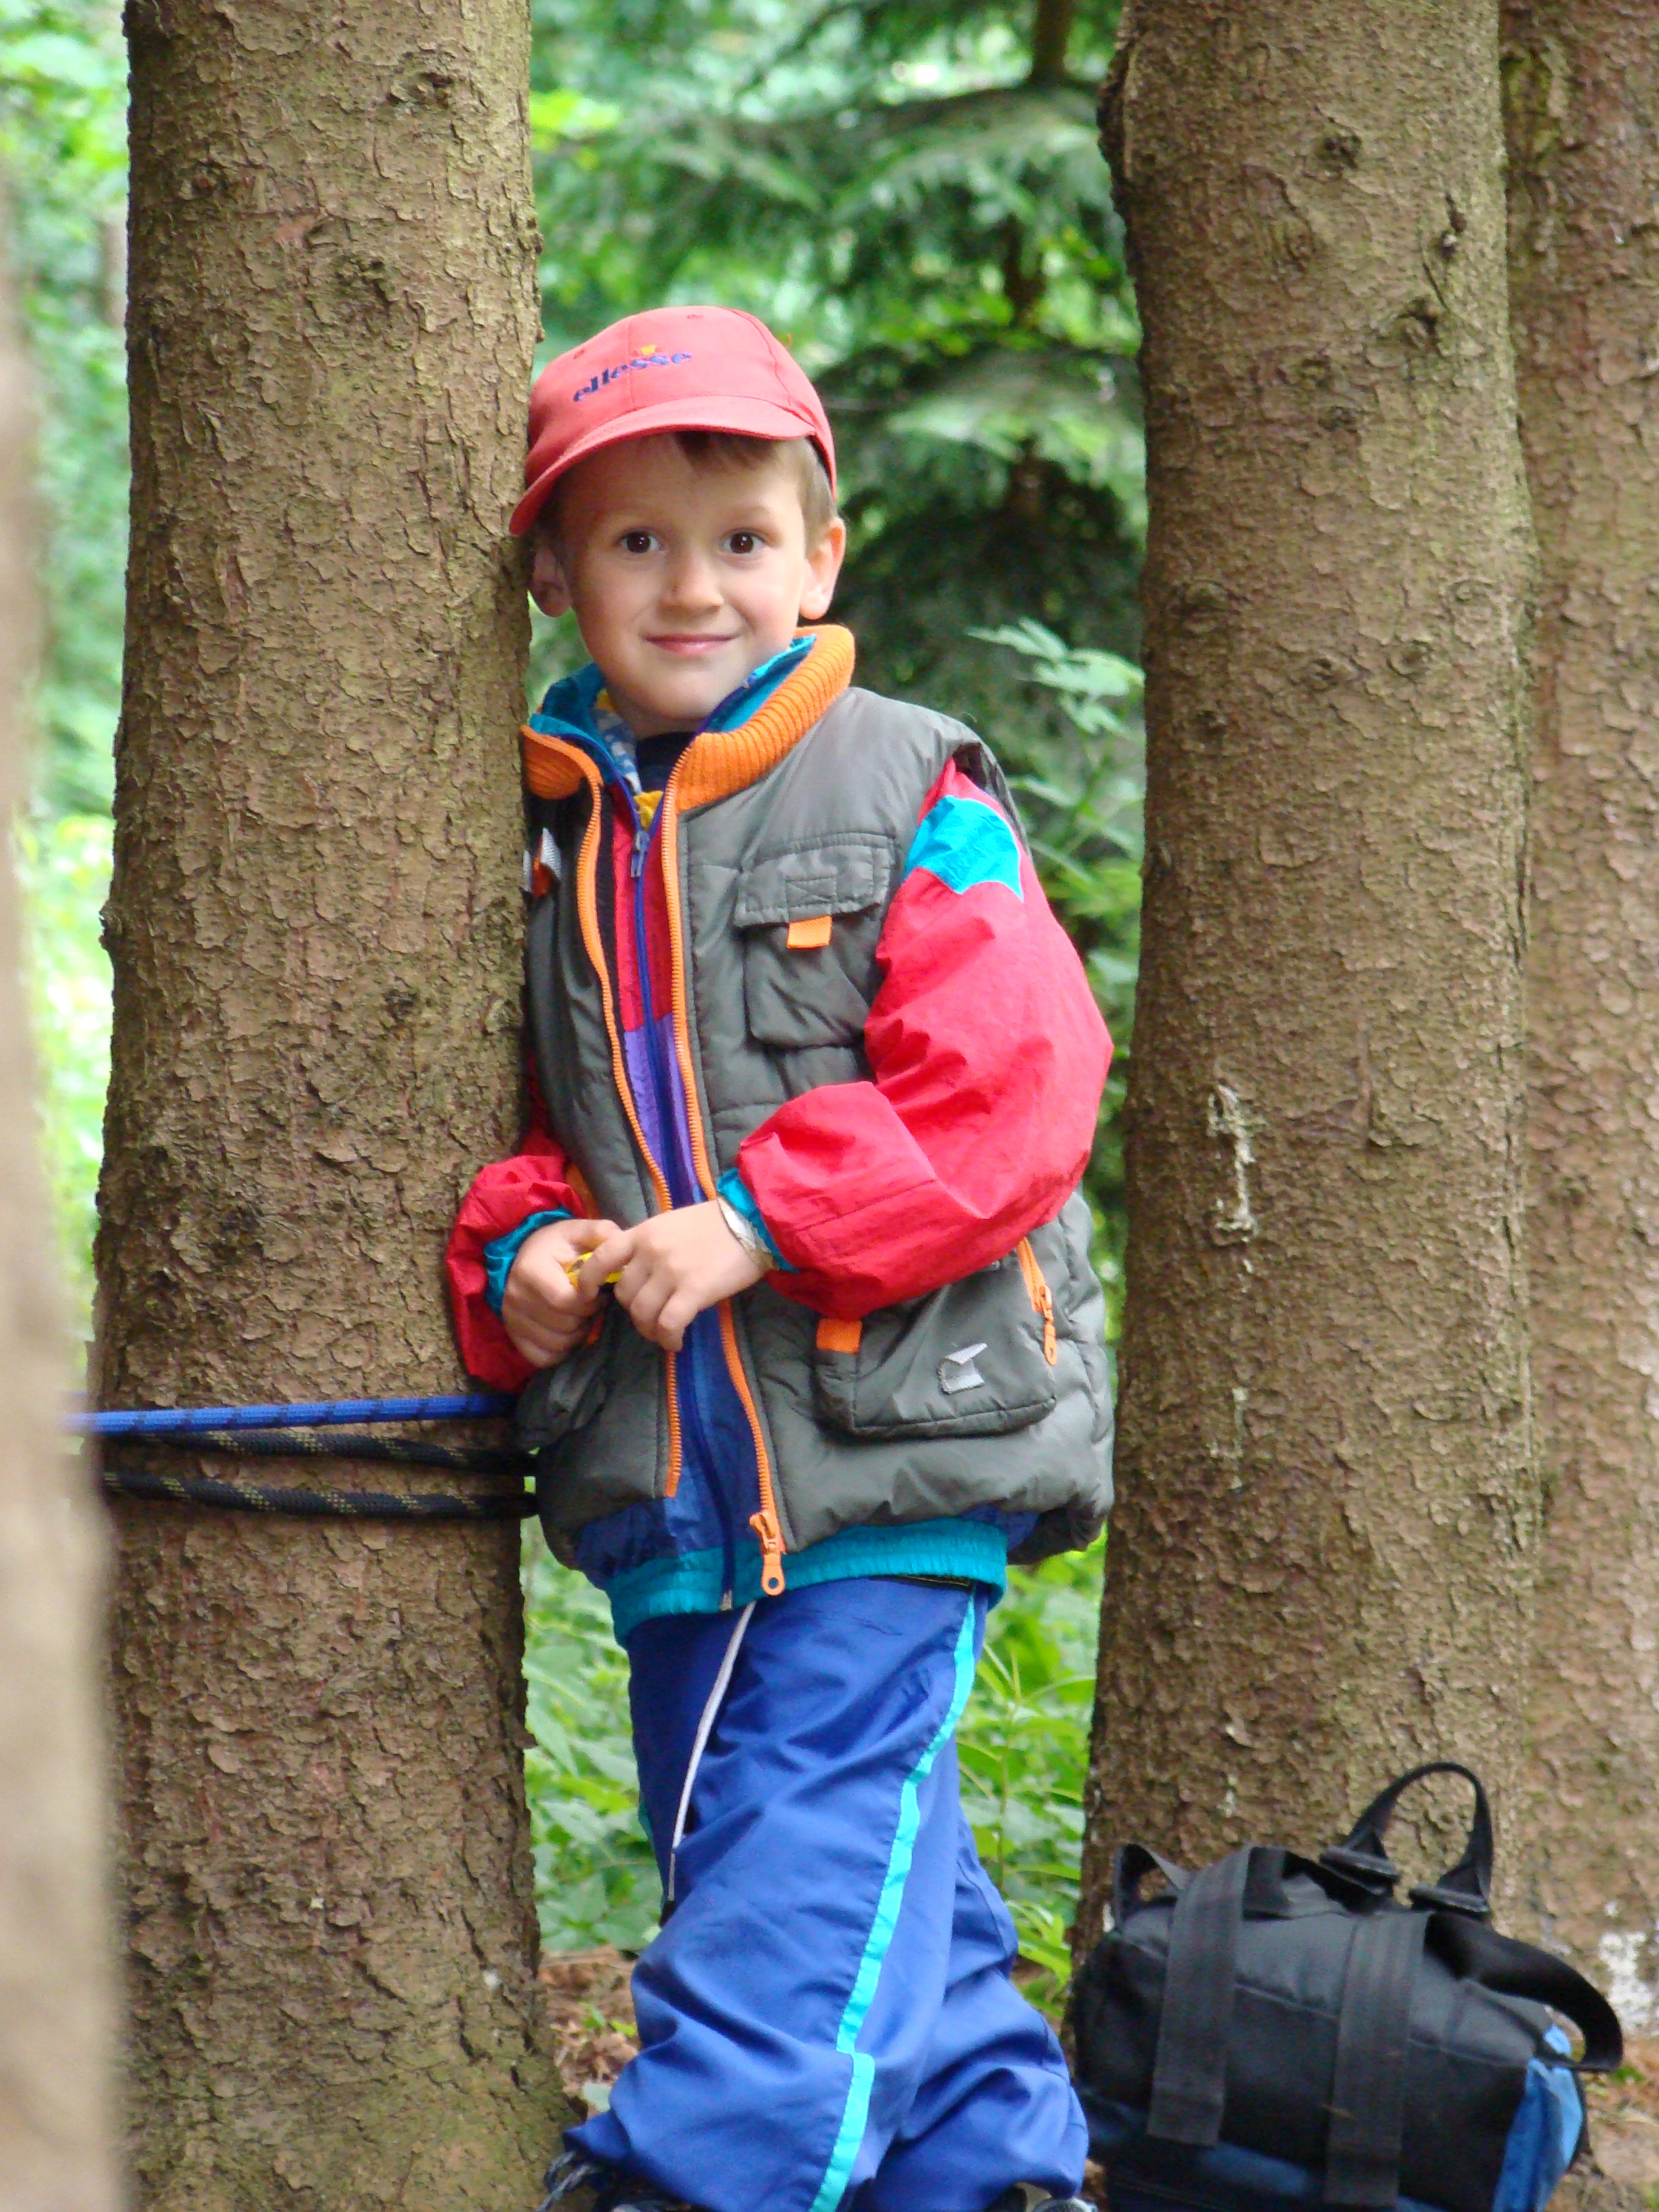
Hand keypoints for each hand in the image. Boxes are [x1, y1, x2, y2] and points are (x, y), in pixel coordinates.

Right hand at [502, 1217, 621, 1368]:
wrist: (522, 1256)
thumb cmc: (556, 1246)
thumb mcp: (577, 1231)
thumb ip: (600, 1232)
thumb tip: (621, 1241)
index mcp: (530, 1270)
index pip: (567, 1301)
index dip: (590, 1300)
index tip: (596, 1291)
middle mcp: (516, 1298)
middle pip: (564, 1325)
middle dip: (586, 1316)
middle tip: (591, 1304)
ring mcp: (512, 1320)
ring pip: (557, 1344)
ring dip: (577, 1334)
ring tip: (580, 1316)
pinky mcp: (514, 1337)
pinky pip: (543, 1358)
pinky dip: (561, 1350)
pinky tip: (568, 1332)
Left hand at [579, 1201, 765, 1352]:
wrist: (751, 1221)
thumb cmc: (713, 1223)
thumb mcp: (670, 1224)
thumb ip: (648, 1245)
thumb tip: (635, 1272)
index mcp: (643, 1233)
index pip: (601, 1256)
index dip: (588, 1279)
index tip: (587, 1295)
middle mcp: (651, 1252)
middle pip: (624, 1294)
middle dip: (633, 1311)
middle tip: (650, 1317)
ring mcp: (671, 1271)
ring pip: (642, 1313)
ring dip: (649, 1330)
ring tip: (663, 1333)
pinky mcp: (694, 1290)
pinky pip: (668, 1324)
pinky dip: (668, 1338)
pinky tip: (675, 1342)